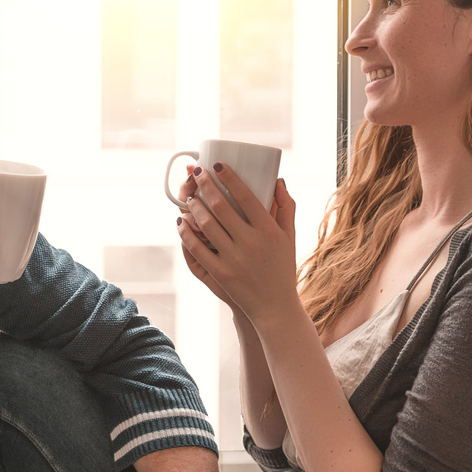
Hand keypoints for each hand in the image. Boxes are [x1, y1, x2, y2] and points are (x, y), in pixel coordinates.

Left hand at [176, 163, 300, 326]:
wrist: (274, 306)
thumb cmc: (282, 268)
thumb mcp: (290, 237)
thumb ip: (286, 207)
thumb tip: (279, 180)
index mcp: (268, 230)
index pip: (246, 196)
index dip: (229, 177)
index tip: (217, 165)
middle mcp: (251, 242)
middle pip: (221, 206)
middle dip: (205, 185)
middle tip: (197, 173)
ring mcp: (234, 258)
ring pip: (206, 225)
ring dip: (193, 207)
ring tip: (189, 196)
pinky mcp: (220, 273)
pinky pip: (197, 248)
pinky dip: (186, 233)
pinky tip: (181, 222)